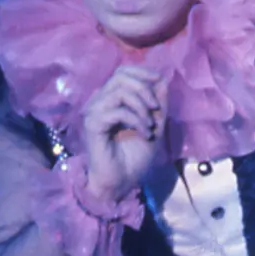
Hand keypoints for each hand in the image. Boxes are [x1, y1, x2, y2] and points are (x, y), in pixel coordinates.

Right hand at [80, 65, 167, 205]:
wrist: (121, 183)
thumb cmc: (134, 158)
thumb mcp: (154, 125)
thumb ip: (158, 103)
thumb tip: (162, 79)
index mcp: (111, 100)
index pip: (122, 72)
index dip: (142, 72)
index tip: (160, 82)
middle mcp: (99, 102)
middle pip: (120, 76)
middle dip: (145, 88)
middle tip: (156, 109)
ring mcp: (93, 112)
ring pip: (120, 90)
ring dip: (142, 107)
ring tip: (150, 126)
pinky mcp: (93, 124)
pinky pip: (118, 110)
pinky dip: (136, 120)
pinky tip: (144, 133)